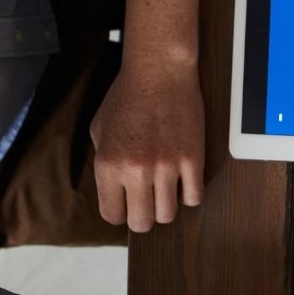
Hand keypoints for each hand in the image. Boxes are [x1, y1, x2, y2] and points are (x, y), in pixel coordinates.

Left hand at [89, 55, 204, 231]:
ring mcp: (166, 166)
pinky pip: (194, 196)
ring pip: (169, 214)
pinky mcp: (192, 158)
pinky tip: (184, 181)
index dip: (120, 212)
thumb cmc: (127, 97)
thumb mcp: (99, 131)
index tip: (127, 203)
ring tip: (166, 191)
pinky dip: (189, 195)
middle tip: (147, 201)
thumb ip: (104, 163)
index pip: (112, 215)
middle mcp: (135, 171)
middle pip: (142, 222)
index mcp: (108, 166)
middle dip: (144, 216)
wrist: (159, 72)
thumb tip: (115, 188)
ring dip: (167, 206)